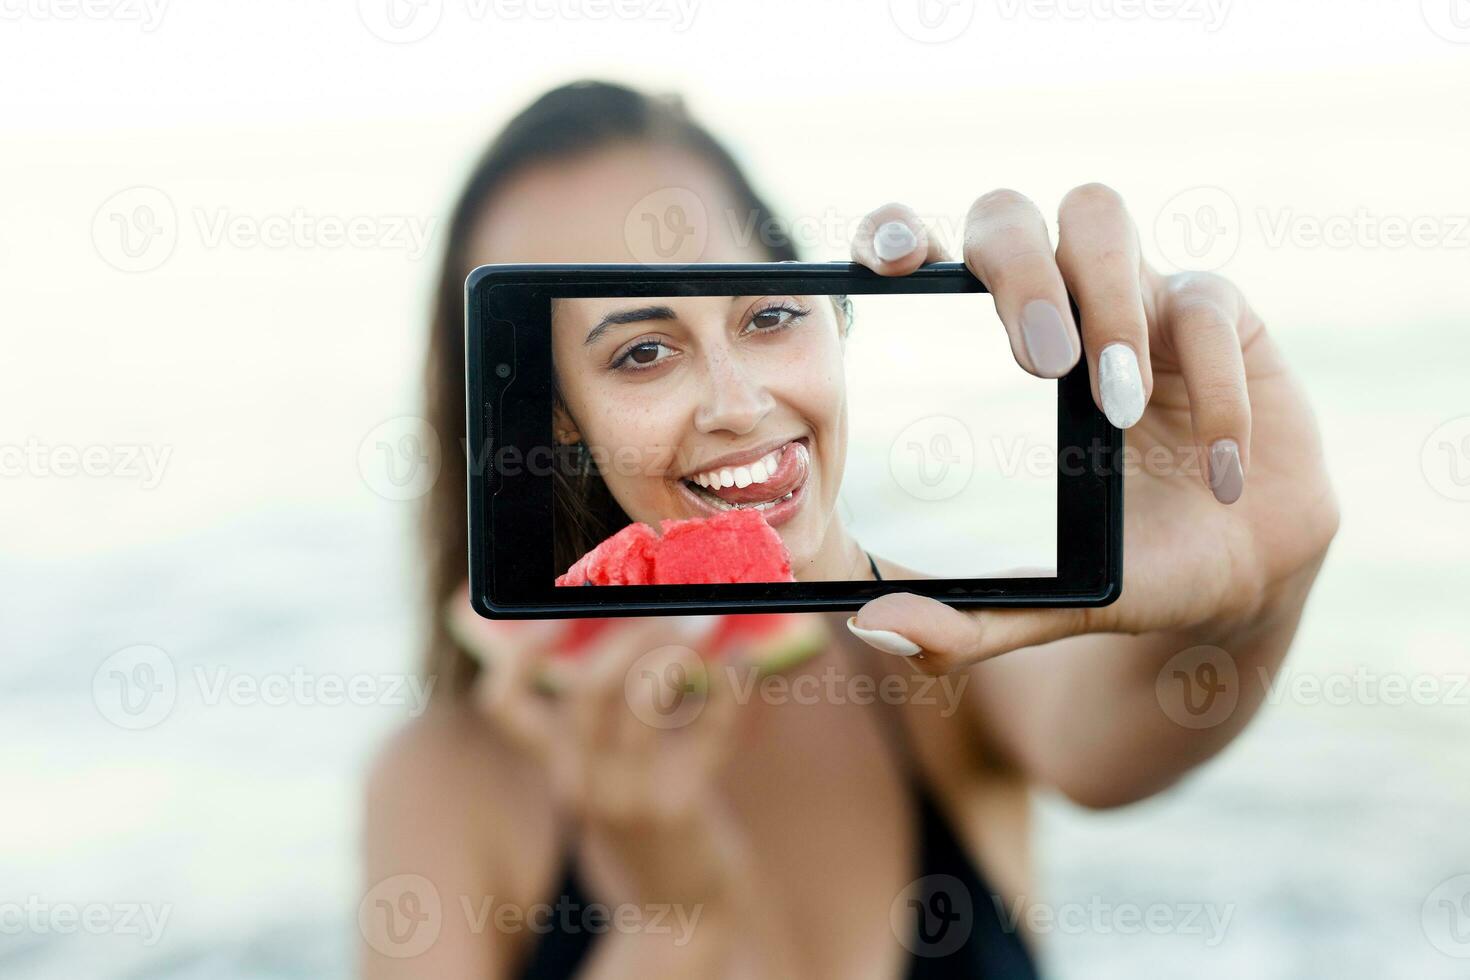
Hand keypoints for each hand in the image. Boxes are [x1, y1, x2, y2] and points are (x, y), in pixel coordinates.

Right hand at [447, 595, 748, 907]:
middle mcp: (581, 781)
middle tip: (663, 614)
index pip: (505, 705)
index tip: (553, 614)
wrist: (679, 911)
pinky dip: (730, 690)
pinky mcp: (680, 809)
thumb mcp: (606, 775)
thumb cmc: (645, 822)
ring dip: (675, 654)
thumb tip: (634, 627)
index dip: (517, 656)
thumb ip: (607, 719)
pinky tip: (744, 659)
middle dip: (627, 638)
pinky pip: (707, 734)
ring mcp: (629, 798)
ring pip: (641, 703)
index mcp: (558, 765)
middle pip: (587, 690)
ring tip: (702, 630)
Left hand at [845, 188, 1339, 670]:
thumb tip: (872, 627)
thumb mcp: (1047, 602)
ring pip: (1098, 218)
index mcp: (996, 348)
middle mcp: (1059, 302)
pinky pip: (1208, 306)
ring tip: (1116, 407)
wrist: (1242, 578)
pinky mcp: (1222, 315)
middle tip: (1037, 363)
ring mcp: (1136, 296)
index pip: (936, 258)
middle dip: (1019, 270)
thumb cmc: (1130, 564)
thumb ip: (965, 621)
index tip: (891, 261)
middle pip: (1011, 213)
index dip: (900, 231)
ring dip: (1107, 304)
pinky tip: (1217, 473)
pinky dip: (1213, 388)